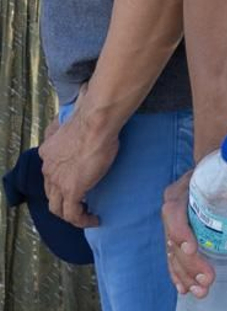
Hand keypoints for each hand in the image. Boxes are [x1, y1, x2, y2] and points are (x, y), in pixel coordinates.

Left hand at [39, 101, 118, 228]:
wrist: (95, 124)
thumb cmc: (91, 116)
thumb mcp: (77, 111)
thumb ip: (77, 106)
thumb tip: (84, 90)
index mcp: (48, 152)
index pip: (50, 172)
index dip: (60, 181)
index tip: (77, 182)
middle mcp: (48, 169)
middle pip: (50, 192)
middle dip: (63, 200)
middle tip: (80, 202)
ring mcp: (58, 182)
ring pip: (57, 207)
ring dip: (70, 214)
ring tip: (85, 216)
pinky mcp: (72, 190)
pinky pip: (73, 214)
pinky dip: (81, 220)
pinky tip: (93, 220)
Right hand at [162, 172, 226, 297]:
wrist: (219, 168)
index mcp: (188, 188)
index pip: (175, 209)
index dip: (180, 230)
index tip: (194, 249)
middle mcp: (176, 204)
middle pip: (173, 236)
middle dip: (188, 263)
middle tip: (206, 280)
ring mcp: (174, 220)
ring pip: (172, 250)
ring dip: (184, 273)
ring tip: (199, 291)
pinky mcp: (176, 232)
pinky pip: (172, 254)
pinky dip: (179, 272)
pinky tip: (185, 288)